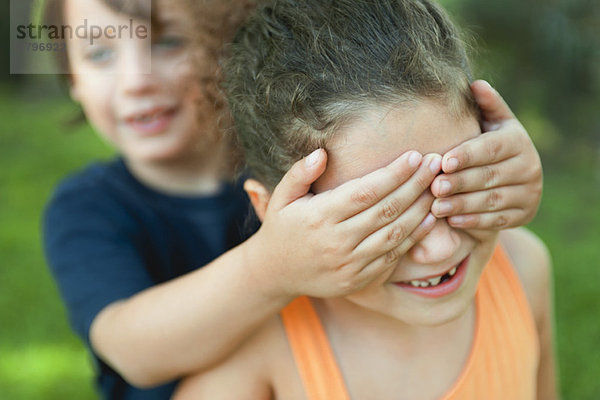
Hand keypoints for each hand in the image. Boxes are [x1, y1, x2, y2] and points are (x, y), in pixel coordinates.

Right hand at [250, 149, 441, 298]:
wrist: (276, 273)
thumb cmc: (281, 228)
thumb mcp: (281, 197)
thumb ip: (299, 173)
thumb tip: (323, 153)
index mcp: (320, 217)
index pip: (366, 191)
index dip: (394, 173)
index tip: (414, 155)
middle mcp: (337, 241)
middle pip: (387, 209)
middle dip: (416, 184)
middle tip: (436, 164)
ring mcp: (350, 263)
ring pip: (395, 233)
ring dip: (421, 209)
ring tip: (439, 187)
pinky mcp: (359, 279)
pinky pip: (393, 256)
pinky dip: (414, 236)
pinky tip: (429, 218)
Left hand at [430, 80, 542, 229]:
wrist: (515, 176)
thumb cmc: (491, 143)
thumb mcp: (492, 122)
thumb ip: (485, 105)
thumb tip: (475, 84)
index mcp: (518, 141)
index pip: (491, 148)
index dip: (467, 155)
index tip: (444, 161)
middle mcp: (529, 167)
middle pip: (489, 176)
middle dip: (459, 182)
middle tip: (434, 187)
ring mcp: (529, 193)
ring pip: (492, 201)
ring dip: (462, 205)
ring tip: (436, 207)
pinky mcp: (525, 214)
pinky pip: (498, 220)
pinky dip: (474, 221)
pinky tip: (452, 221)